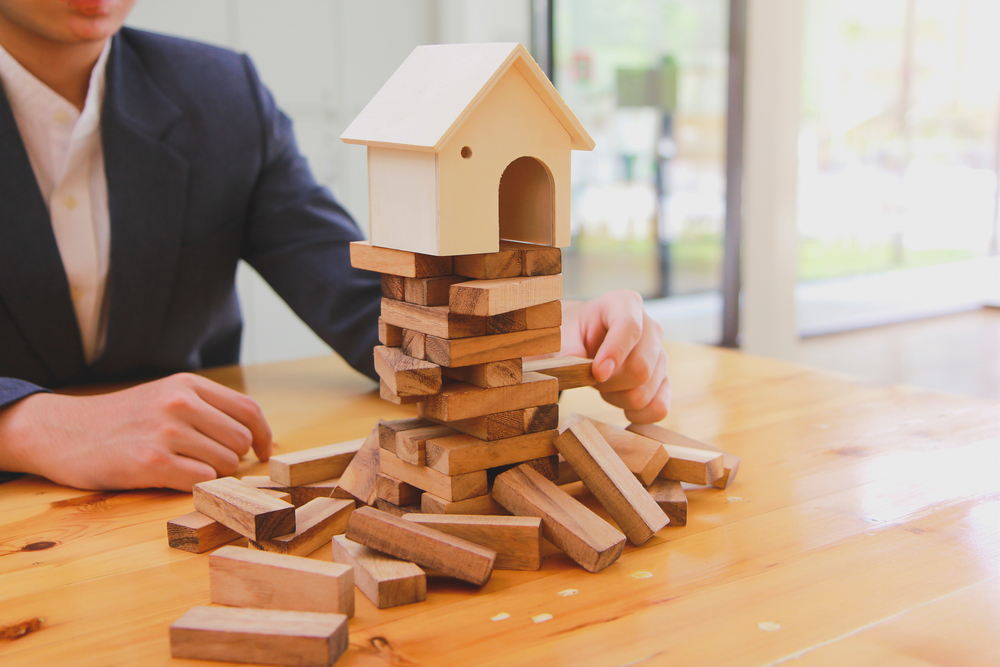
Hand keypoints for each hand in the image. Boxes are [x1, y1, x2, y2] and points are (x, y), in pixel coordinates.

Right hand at [0, 373, 271, 490]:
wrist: (62, 432)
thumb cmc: (121, 420)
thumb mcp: (165, 396)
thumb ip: (206, 408)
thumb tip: (253, 435)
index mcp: (188, 385)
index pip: (248, 410)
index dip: (263, 435)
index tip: (262, 452)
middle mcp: (180, 403)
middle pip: (240, 440)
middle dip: (234, 459)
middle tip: (211, 464)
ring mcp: (166, 432)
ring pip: (224, 463)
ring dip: (213, 474)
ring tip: (185, 469)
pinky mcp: (151, 462)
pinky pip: (201, 480)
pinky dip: (196, 485)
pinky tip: (175, 479)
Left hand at [561, 291, 670, 422]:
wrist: (581, 341)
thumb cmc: (571, 333)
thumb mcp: (561, 334)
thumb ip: (565, 347)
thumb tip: (572, 363)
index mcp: (625, 304)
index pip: (630, 328)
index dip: (614, 353)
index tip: (596, 374)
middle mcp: (650, 327)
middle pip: (641, 367)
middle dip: (610, 383)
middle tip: (590, 379)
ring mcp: (660, 354)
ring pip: (646, 391)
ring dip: (617, 398)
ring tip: (602, 385)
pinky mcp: (664, 379)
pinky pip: (659, 407)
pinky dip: (638, 415)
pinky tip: (621, 406)